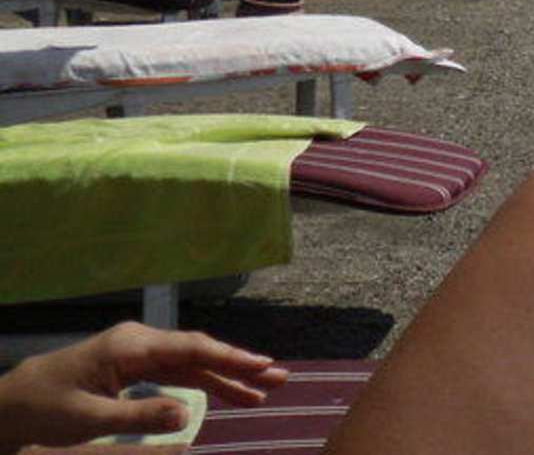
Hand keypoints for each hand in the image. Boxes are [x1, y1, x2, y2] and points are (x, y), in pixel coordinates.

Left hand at [0, 323, 283, 452]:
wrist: (10, 404)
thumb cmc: (45, 410)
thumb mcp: (91, 420)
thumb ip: (141, 416)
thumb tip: (190, 414)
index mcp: (131, 346)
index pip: (192, 349)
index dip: (231, 358)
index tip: (264, 365)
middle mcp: (139, 342)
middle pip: (199, 352)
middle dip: (239, 366)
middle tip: (279, 379)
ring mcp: (137, 352)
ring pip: (191, 363)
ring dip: (224, 378)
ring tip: (261, 392)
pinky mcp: (132, 366)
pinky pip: (175, 371)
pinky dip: (200, 382)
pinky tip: (223, 393)